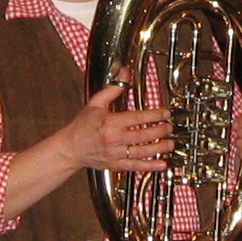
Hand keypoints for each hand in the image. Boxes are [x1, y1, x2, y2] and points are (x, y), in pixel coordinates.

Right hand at [59, 84, 174, 173]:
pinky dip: (150, 166)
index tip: (165, 113)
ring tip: (171, 143)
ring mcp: (115, 154)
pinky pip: (136, 167)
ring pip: (142, 152)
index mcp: (110, 123)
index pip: (137, 118)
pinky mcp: (115, 165)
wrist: (70, 148)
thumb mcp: (95, 103)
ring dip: (159, 148)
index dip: (154, 115)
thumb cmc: (82, 126)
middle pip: (143, 135)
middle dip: (160, 131)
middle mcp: (113, 139)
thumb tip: (124, 73)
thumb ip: (113, 89)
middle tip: (170, 127)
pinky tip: (162, 164)